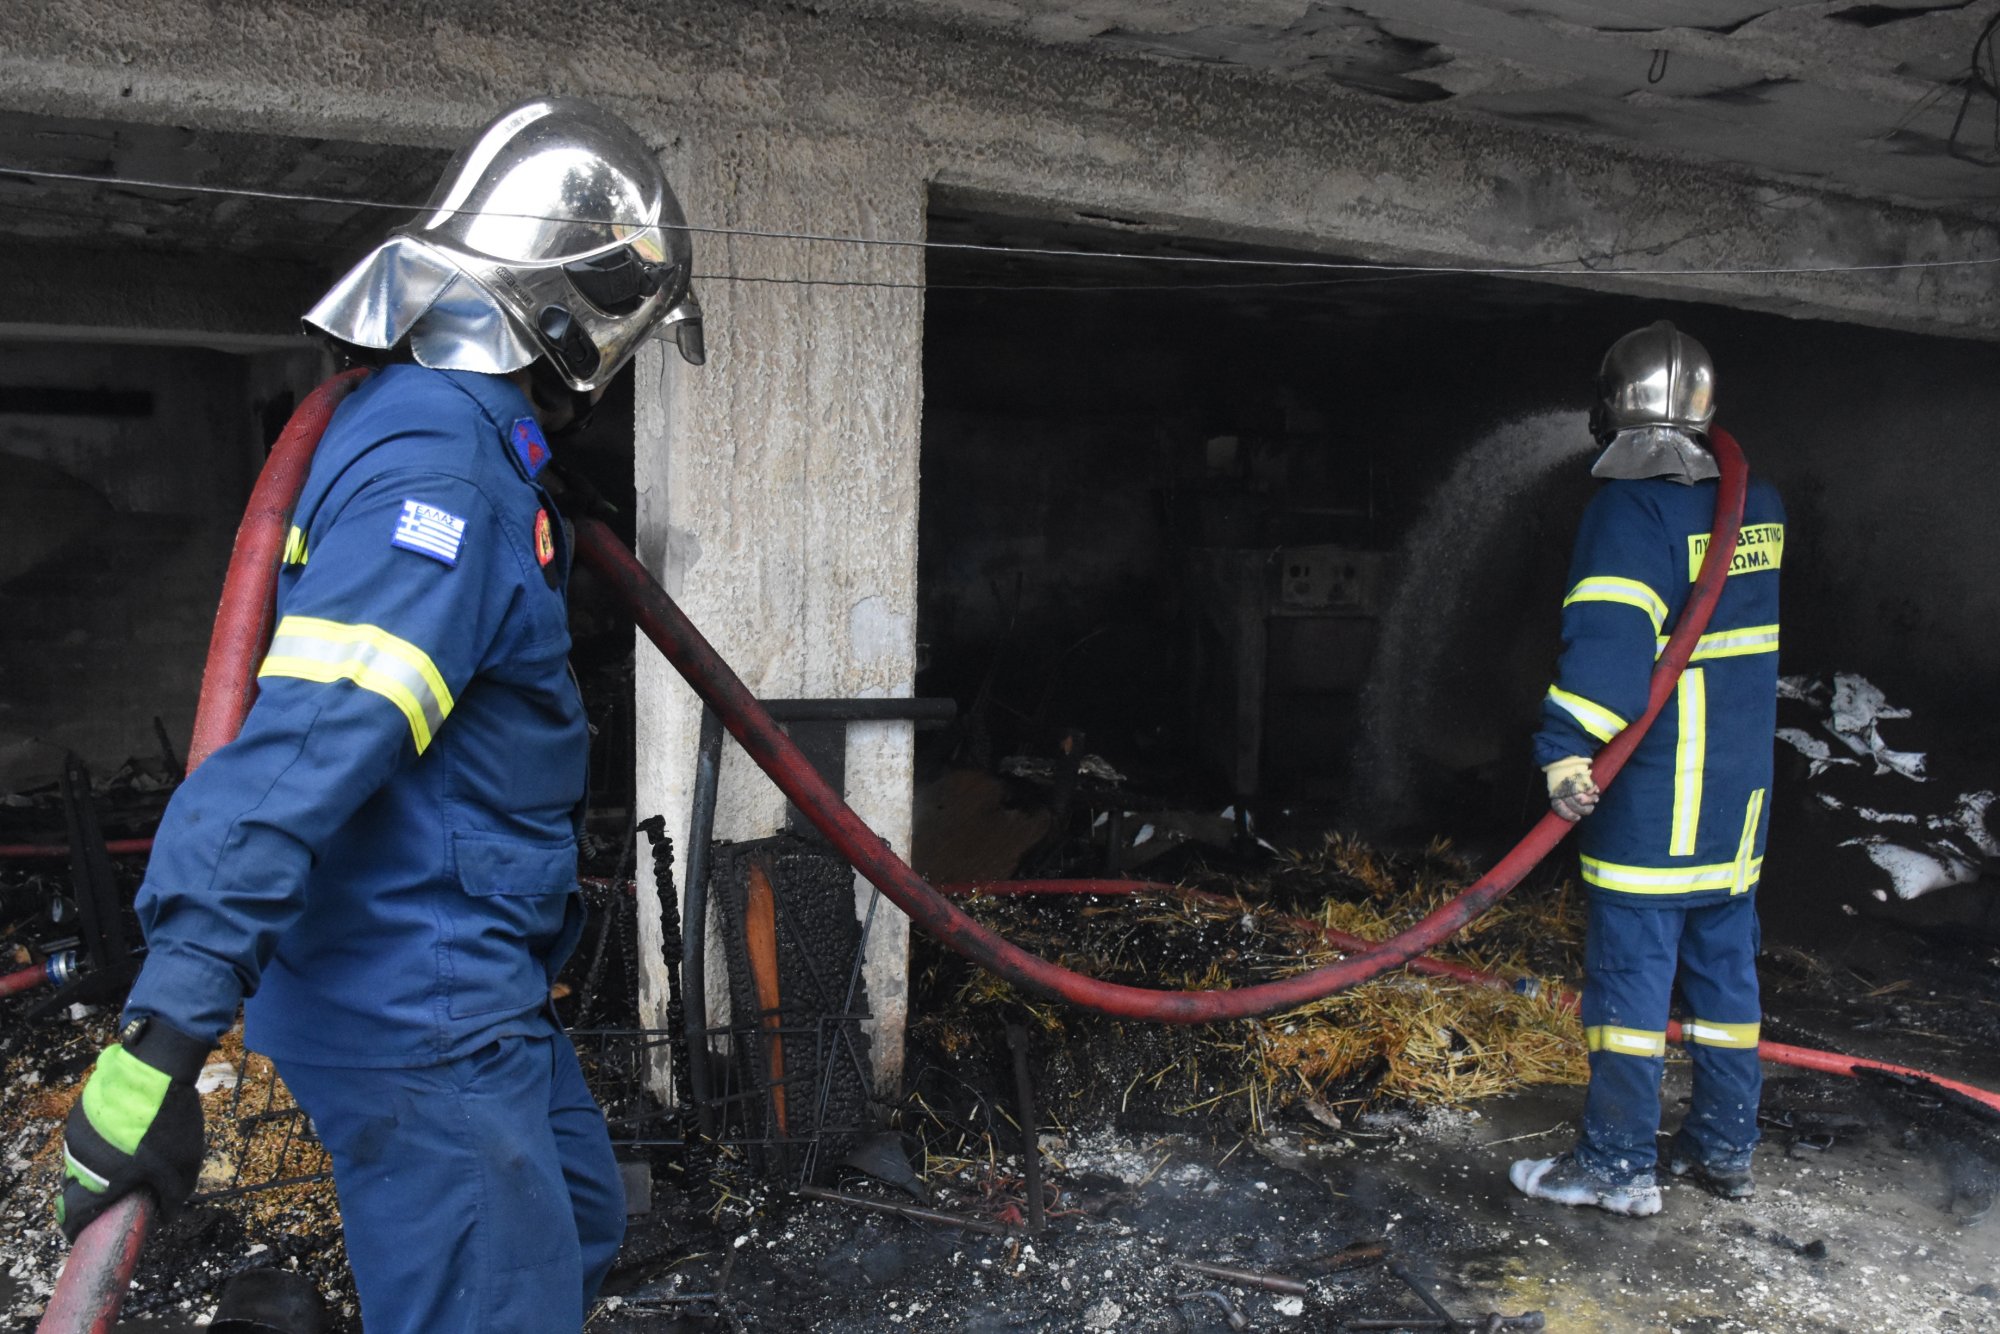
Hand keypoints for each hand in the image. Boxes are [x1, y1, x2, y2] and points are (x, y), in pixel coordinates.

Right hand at [58, 1016, 208, 1241]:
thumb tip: (167, 1217)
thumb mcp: (181, 1167)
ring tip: (129, 1156)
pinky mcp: (81, 1112)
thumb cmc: (168, 1125)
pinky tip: (126, 1132)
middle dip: (97, 1195)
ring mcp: (78, 1135)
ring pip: (83, 1161)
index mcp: (101, 1181)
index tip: (85, 1233)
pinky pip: (88, 1137)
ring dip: (101, 1165)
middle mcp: (81, 1161)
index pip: (74, 1216)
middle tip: (119, 1190)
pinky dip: (102, 1142)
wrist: (155, 1071)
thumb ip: (172, 1197)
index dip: (78, 1228)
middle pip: (79, 1188)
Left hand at [1544, 755, 1599, 822]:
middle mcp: (1563, 791)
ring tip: (1594, 799)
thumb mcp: (1556, 789)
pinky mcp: (1580, 779)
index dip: (1569, 815)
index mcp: (1555, 794)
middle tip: (1590, 808)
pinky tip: (1595, 791)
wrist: (1563, 760)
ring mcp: (1572, 785)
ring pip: (1583, 800)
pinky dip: (1594, 791)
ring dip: (1591, 801)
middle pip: (1575, 806)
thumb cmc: (1560, 777)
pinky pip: (1589, 789)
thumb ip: (1563, 799)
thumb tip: (1574, 812)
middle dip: (1584, 810)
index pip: (1560, 808)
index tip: (1577, 818)